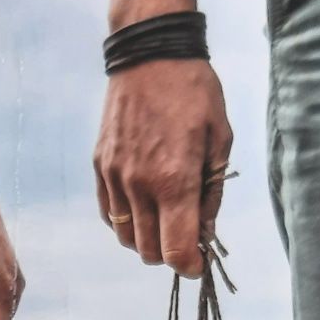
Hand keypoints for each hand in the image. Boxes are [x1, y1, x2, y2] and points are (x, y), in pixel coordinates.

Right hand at [94, 60, 232, 277]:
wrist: (150, 53)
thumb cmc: (194, 92)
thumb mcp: (220, 140)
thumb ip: (212, 193)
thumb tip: (206, 232)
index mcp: (174, 180)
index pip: (176, 252)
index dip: (190, 266)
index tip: (200, 260)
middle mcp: (139, 184)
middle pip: (149, 252)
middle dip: (170, 254)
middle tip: (187, 235)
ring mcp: (115, 176)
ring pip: (127, 238)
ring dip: (148, 240)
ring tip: (165, 218)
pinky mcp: (100, 166)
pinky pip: (110, 214)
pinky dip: (127, 221)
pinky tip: (144, 205)